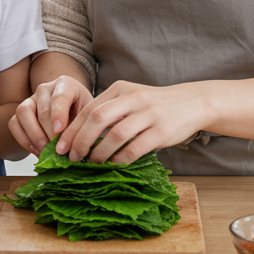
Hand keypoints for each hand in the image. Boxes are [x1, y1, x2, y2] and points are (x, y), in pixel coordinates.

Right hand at [8, 75, 91, 156]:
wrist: (73, 115)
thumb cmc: (83, 115)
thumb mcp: (88, 117)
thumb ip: (81, 127)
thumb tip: (71, 146)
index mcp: (66, 84)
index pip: (59, 97)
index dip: (58, 115)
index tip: (59, 132)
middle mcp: (46, 88)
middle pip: (42, 109)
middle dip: (49, 132)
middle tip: (57, 150)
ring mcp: (31, 99)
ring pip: (23, 112)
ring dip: (34, 135)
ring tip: (45, 151)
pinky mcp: (21, 112)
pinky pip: (14, 123)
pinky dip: (24, 139)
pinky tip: (37, 150)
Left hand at [56, 81, 209, 164]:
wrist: (193, 103)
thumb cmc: (156, 105)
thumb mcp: (131, 99)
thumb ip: (110, 112)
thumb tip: (79, 136)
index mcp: (121, 89)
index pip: (89, 109)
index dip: (72, 129)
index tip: (60, 147)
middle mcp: (133, 98)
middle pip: (97, 118)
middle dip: (80, 140)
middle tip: (72, 157)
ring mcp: (148, 113)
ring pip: (115, 134)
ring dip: (99, 152)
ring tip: (92, 163)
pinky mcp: (161, 130)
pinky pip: (134, 147)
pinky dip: (120, 158)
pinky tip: (114, 165)